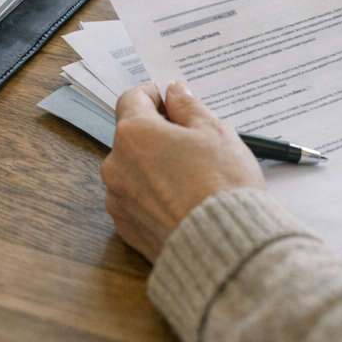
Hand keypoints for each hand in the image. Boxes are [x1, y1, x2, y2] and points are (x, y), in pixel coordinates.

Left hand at [101, 81, 264, 261]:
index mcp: (134, 134)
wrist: (225, 248)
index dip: (154, 95)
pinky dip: (154, 197)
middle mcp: (116, 165)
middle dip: (157, 135)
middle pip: (132, 137)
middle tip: (192, 143)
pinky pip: (137, 201)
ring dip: (154, 168)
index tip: (171, 100)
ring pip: (134, 171)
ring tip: (192, 178)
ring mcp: (118, 200)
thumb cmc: (223, 188)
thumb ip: (189, 107)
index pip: (132, 99)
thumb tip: (175, 92)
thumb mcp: (215, 132)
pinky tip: (183, 202)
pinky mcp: (126, 228)